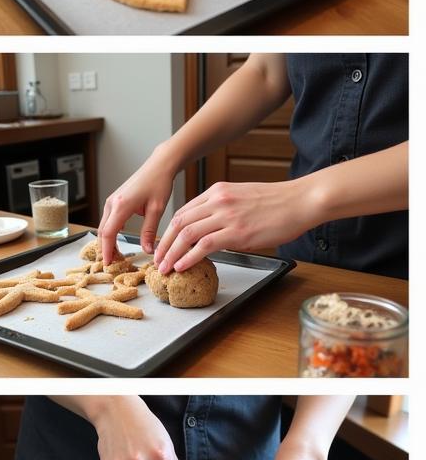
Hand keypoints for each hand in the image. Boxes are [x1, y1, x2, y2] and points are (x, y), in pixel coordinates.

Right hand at [97, 145, 176, 263]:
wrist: (158, 166)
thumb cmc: (159, 183)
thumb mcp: (156, 210)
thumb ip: (150, 232)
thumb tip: (148, 251)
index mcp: (121, 206)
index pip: (108, 233)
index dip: (107, 251)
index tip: (108, 264)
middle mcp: (112, 203)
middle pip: (102, 231)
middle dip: (105, 249)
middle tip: (112, 264)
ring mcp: (111, 201)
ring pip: (103, 226)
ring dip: (107, 241)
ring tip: (115, 256)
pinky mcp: (115, 200)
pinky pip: (108, 220)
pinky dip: (110, 232)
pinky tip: (116, 241)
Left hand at [153, 178, 315, 273]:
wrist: (301, 200)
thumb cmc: (276, 202)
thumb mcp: (242, 196)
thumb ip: (222, 208)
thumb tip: (209, 229)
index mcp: (217, 191)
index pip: (183, 212)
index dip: (169, 231)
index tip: (163, 245)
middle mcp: (218, 200)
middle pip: (179, 223)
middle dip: (164, 244)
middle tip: (157, 260)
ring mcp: (227, 215)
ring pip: (187, 234)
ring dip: (172, 253)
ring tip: (165, 268)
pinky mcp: (238, 232)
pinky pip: (204, 245)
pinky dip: (189, 257)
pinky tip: (181, 266)